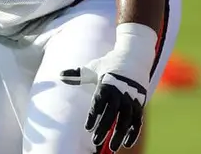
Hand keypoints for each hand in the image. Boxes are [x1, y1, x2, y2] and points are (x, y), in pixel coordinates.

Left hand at [59, 23, 156, 151]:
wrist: (135, 57)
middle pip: (112, 114)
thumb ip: (77, 74)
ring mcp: (131, 99)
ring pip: (126, 120)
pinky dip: (133, 134)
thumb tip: (60, 75)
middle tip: (95, 141)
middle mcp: (120, 92)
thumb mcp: (93, 67)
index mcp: (107, 83)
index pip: (98, 102)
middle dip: (104, 128)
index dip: (93, 116)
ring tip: (111, 148)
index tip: (87, 128)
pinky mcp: (140, 103)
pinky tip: (126, 145)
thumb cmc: (110, 63)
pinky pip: (137, 122)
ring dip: (119, 135)